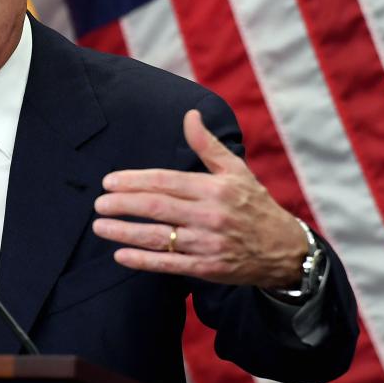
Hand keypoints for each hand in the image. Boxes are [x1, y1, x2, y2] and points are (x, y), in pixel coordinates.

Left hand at [92, 109, 305, 287]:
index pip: (166, 181)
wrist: (285, 250)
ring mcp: (208, 243)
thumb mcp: (236, 169)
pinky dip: (143, 260)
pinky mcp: (208, 268)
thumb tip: (189, 114)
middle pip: (157, 207)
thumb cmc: (254, 205)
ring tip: (100, 227)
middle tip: (98, 204)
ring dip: (126, 232)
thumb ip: (207, 144)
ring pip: (160, 236)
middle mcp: (210, 215)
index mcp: (214, 188)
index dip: (134, 181)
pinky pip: (170, 264)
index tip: (108, 182)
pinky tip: (120, 255)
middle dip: (123, 204)